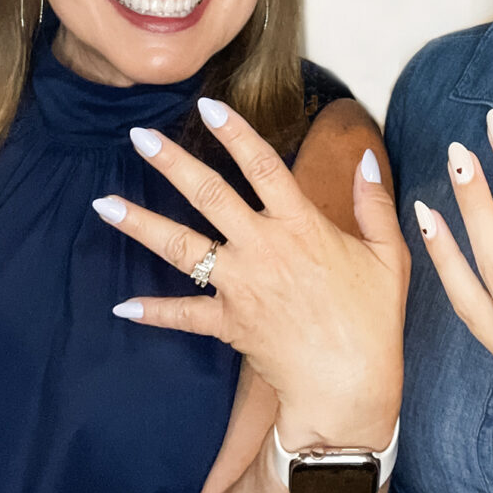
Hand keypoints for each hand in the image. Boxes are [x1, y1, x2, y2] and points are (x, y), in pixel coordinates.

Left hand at [93, 98, 407, 451]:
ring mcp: (240, 285)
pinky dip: (153, 312)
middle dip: (171, 163)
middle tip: (139, 136)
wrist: (349, 386)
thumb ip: (375, 203)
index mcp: (301, 226)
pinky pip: (183, 315)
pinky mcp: (228, 323)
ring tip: (103, 204)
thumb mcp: (388, 254)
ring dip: (141, 224)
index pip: (263, 166)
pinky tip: (122, 306)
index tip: (208, 106)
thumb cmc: (373, 319)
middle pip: (209, 195)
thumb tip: (366, 158)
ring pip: (182, 247)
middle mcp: (263, 248)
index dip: (235, 133)